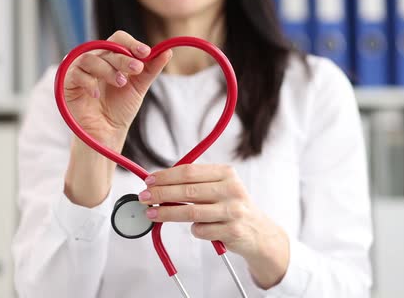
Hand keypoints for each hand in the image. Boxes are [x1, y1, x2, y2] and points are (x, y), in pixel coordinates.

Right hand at [63, 30, 172, 147]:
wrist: (106, 134)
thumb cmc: (120, 110)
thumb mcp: (139, 87)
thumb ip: (151, 69)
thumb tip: (168, 51)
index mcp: (110, 57)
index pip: (118, 39)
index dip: (132, 44)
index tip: (147, 53)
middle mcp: (94, 60)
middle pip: (106, 47)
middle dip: (124, 58)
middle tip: (137, 69)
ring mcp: (79, 70)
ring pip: (90, 58)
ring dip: (108, 69)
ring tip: (121, 83)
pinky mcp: (66, 83)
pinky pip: (75, 73)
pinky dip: (88, 82)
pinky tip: (97, 94)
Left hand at [138, 164, 289, 288]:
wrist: (259, 232)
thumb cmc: (232, 206)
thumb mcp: (220, 187)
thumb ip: (195, 183)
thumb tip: (159, 183)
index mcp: (226, 173)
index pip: (189, 171)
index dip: (165, 176)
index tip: (149, 181)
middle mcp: (232, 189)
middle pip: (187, 190)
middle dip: (161, 194)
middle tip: (143, 197)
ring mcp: (233, 211)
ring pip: (191, 212)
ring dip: (166, 213)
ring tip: (151, 214)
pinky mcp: (232, 231)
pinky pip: (201, 231)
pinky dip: (194, 230)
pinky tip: (195, 229)